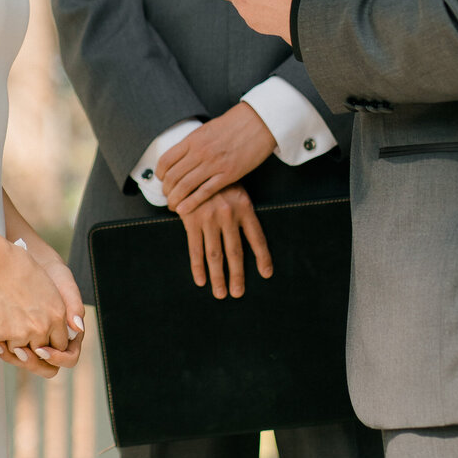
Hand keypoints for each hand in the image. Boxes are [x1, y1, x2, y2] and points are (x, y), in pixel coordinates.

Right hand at [0, 243, 85, 379]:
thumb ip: (61, 313)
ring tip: (10, 332)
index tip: (42, 344)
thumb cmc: (21, 270)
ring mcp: (22, 332)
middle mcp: (43, 327)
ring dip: (16, 346)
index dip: (52, 347)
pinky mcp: (3, 334)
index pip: (61, 345)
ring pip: (22, 354)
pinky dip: (0, 342)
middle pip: (43, 355)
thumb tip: (75, 331)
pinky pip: (4, 348)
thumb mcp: (50, 289)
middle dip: (36, 355)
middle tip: (26, 350)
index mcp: (58, 315)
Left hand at [159, 102, 275, 213]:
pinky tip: (183, 210)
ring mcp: (214, 164)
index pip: (166, 160)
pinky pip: (204, 192)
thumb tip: (181, 155)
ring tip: (173, 205)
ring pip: (185, 186)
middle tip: (166, 196)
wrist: (258, 122)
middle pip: (173, 176)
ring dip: (175, 199)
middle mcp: (200, 152)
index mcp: (193, 139)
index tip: (161, 180)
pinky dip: (191, 203)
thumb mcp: (207, 129)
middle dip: (166, 190)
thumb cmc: (235, 124)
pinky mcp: (228, 174)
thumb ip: (194, 142)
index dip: (159, 174)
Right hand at [181, 184, 272, 298]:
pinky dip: (197, 266)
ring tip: (221, 293)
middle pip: (235, 252)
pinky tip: (201, 280)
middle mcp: (228, 215)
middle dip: (236, 275)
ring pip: (215, 254)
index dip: (262, 257)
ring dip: (218, 276)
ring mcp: (209, 218)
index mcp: (244, 207)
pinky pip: (195, 248)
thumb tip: (249, 236)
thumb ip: (242, 211)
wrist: (195, 163)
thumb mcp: (238, 189)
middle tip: (237, 293)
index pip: (256, 237)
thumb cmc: (220, 179)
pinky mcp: (191, 220)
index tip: (266, 273)